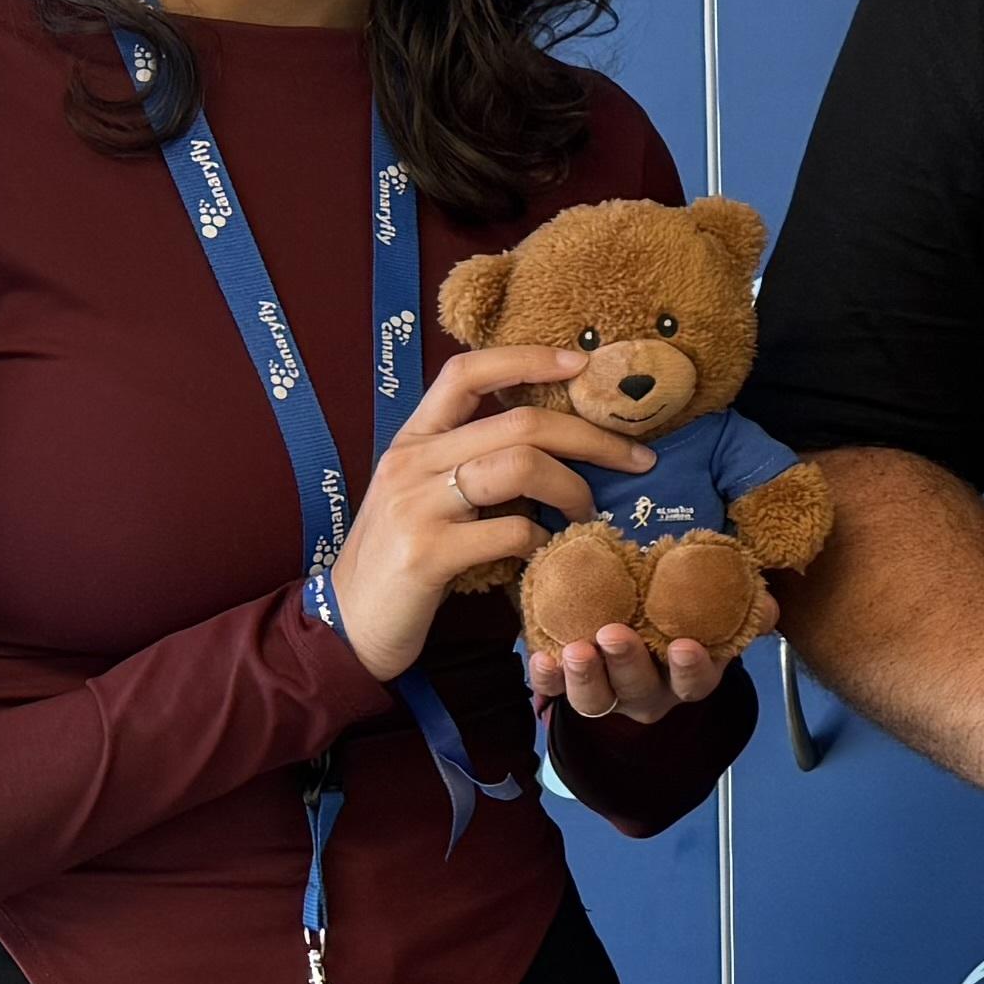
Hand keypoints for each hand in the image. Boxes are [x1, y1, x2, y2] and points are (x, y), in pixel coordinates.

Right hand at [333, 342, 661, 679]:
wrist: (347, 626)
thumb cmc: (400, 559)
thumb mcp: (426, 496)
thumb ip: (471, 462)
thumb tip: (556, 442)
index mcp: (412, 440)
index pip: (465, 371)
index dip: (526, 358)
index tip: (580, 362)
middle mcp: (410, 463)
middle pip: (519, 421)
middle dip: (591, 437)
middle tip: (636, 459)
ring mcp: (416, 506)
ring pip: (522, 465)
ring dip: (574, 488)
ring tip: (588, 511)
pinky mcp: (427, 554)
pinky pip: (513, 529)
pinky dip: (545, 539)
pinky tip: (548, 551)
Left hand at [520, 595, 764, 731]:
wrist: (635, 613)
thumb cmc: (681, 612)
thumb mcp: (718, 610)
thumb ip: (747, 608)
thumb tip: (767, 605)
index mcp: (688, 679)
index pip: (694, 683)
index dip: (690, 669)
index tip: (684, 646)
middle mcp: (647, 693)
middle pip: (638, 690)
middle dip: (627, 665)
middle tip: (614, 633)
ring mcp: (607, 692)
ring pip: (594, 700)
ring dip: (584, 677)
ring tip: (577, 648)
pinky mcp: (568, 683)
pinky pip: (553, 690)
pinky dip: (546, 678)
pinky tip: (540, 655)